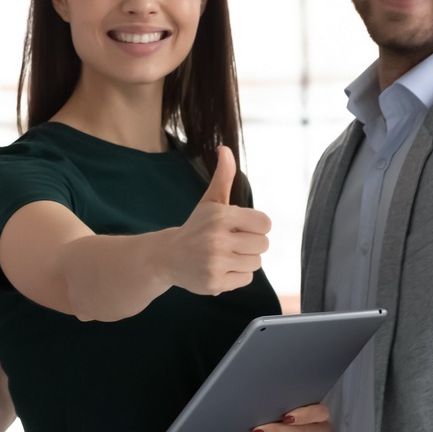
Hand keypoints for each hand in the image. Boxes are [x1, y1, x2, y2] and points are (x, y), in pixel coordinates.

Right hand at [166, 145, 271, 294]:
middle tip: (232, 243)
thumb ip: (223, 176)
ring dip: (245, 260)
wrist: (168, 256)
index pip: (265, 223)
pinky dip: (236, 276)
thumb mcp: (210, 201)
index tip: (241, 227)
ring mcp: (215, 263)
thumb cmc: (197, 227)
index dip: (256, 226)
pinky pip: (246, 279)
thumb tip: (225, 149)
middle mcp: (217, 239)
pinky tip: (220, 269)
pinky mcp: (214, 283)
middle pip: (263, 244)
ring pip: (256, 263)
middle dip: (251, 244)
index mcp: (220, 216)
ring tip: (226, 256)